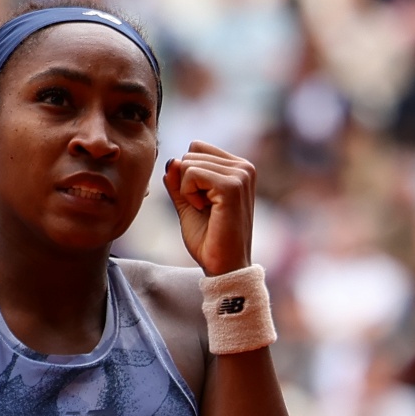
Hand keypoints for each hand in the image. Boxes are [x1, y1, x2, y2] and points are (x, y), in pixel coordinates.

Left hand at [162, 143, 257, 276]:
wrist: (223, 267)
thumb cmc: (209, 240)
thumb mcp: (188, 203)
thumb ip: (179, 182)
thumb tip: (171, 162)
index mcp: (238, 168)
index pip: (196, 148)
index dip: (188, 175)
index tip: (201, 201)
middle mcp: (244, 166)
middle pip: (190, 153)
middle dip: (186, 183)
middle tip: (203, 208)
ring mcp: (240, 175)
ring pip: (188, 163)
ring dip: (187, 191)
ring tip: (206, 211)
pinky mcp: (231, 186)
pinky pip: (191, 173)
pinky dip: (189, 194)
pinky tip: (204, 210)